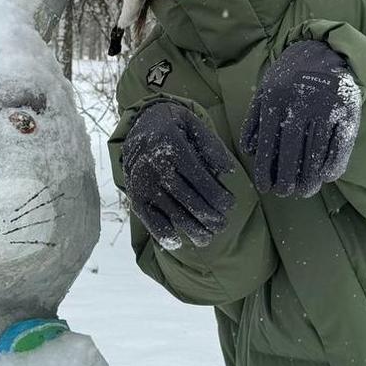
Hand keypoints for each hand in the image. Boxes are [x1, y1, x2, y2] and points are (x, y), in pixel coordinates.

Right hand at [122, 101, 234, 249]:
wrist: (138, 125)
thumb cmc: (172, 125)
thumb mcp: (192, 123)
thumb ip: (211, 145)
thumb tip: (229, 171)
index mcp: (172, 146)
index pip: (200, 179)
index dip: (218, 196)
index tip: (230, 206)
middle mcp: (154, 166)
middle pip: (188, 199)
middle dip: (209, 216)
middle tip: (222, 225)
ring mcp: (142, 183)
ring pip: (172, 212)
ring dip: (192, 229)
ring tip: (207, 238)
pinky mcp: (134, 195)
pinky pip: (149, 219)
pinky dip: (162, 233)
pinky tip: (178, 242)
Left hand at [240, 40, 360, 197]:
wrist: (324, 51)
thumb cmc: (289, 77)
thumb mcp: (266, 90)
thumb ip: (255, 118)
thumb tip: (249, 150)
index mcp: (275, 100)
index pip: (268, 142)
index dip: (266, 169)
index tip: (265, 187)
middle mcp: (300, 104)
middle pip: (292, 150)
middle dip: (287, 177)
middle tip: (285, 193)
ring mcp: (325, 107)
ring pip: (316, 150)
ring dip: (311, 176)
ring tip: (306, 191)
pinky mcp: (347, 111)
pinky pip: (341, 143)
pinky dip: (335, 162)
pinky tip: (328, 176)